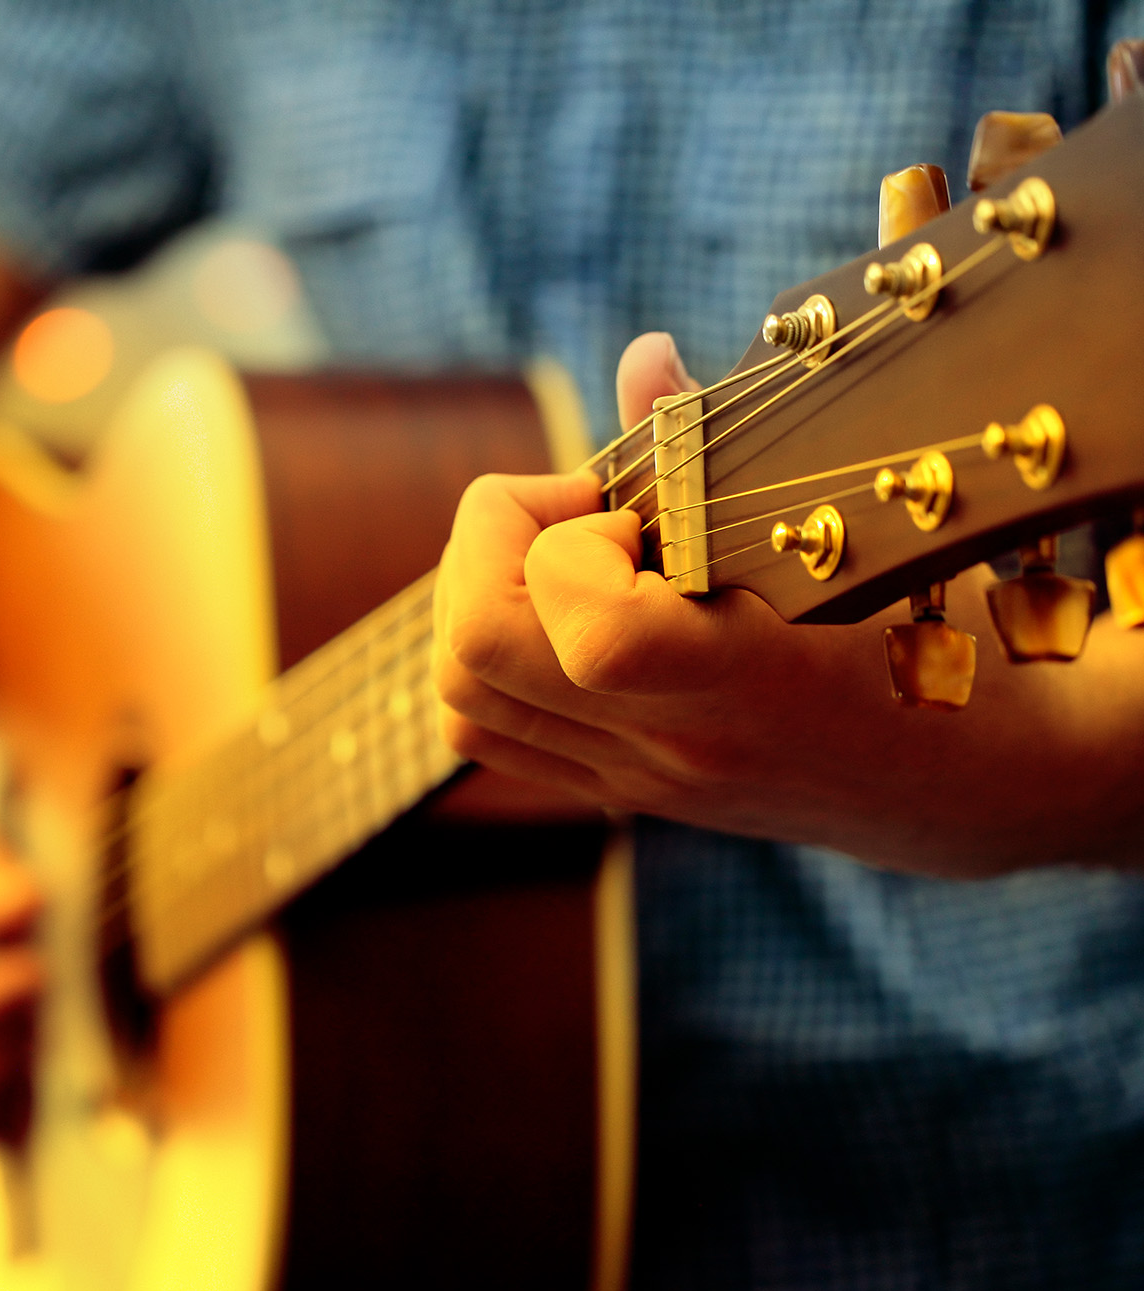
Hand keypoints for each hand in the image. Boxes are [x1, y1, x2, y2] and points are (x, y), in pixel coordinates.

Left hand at [433, 332, 1143, 876]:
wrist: (968, 779)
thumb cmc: (932, 630)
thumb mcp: (856, 528)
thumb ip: (723, 447)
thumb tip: (642, 358)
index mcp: (744, 677)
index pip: (587, 629)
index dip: (565, 535)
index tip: (622, 504)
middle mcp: (671, 743)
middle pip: (470, 654)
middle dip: (490, 547)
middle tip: (577, 516)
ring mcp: (636, 780)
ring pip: (458, 701)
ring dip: (482, 600)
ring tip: (567, 560)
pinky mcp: (619, 795)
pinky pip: (486, 732)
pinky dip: (491, 657)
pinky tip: (563, 612)